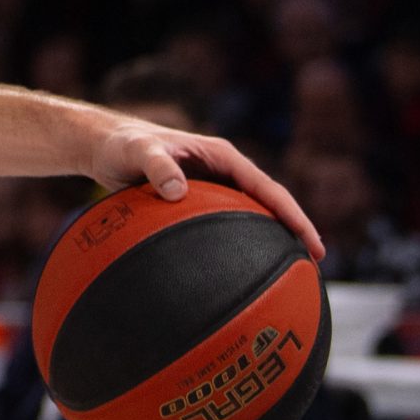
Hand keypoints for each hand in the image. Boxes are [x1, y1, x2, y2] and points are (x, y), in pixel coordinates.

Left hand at [88, 121, 325, 258]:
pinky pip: (226, 224)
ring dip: (270, 239)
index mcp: (221, 156)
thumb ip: (156, 166)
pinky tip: (240, 270)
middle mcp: (224, 171)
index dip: (293, 216)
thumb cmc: (121, 145)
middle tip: (315, 267)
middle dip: (294, 231)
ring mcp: (213, 187)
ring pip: (251, 216)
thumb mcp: (136, 151)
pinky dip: (239, 243)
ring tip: (290, 274)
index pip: (267, 188)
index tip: (313, 244)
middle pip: (268, 204)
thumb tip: (177, 190)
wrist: (104, 147)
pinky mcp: (199, 201)